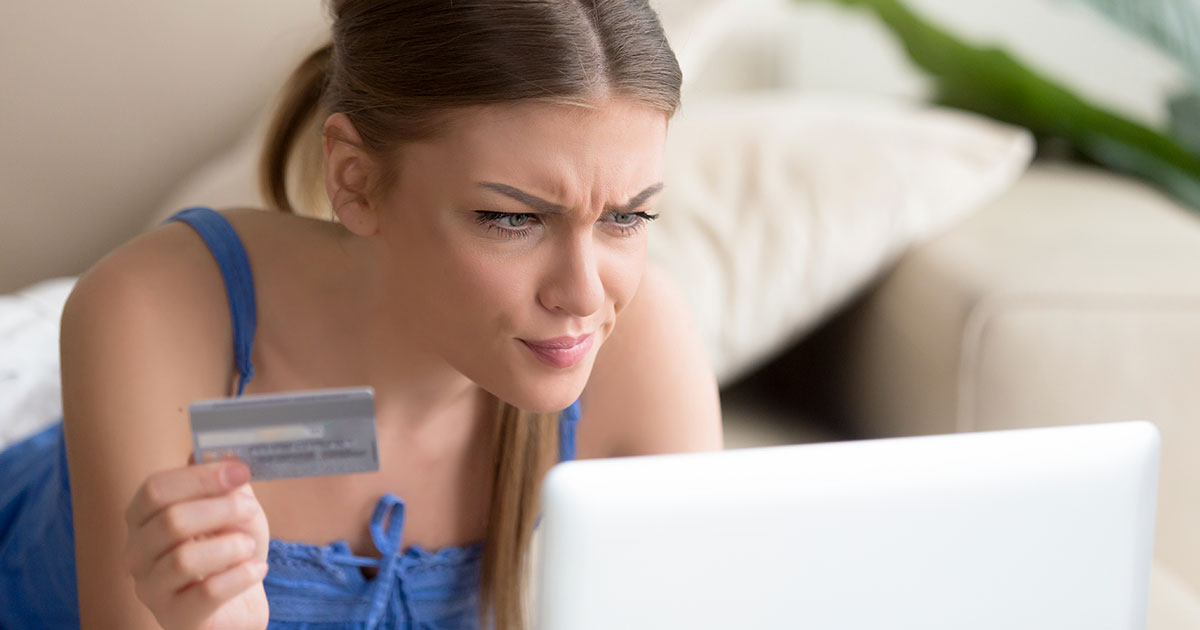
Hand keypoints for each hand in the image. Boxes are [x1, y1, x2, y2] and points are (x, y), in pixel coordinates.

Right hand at [123, 460, 270, 629]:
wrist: (239, 604)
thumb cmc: (230, 552)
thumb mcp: (234, 511)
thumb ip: (228, 484)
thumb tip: (226, 453)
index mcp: (143, 519)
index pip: (155, 489)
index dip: (199, 478)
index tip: (240, 472)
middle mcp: (136, 554)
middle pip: (170, 521)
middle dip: (220, 510)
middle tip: (250, 510)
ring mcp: (151, 589)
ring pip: (184, 559)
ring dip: (229, 546)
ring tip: (249, 547)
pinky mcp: (175, 618)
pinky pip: (206, 592)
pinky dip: (240, 576)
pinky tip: (256, 569)